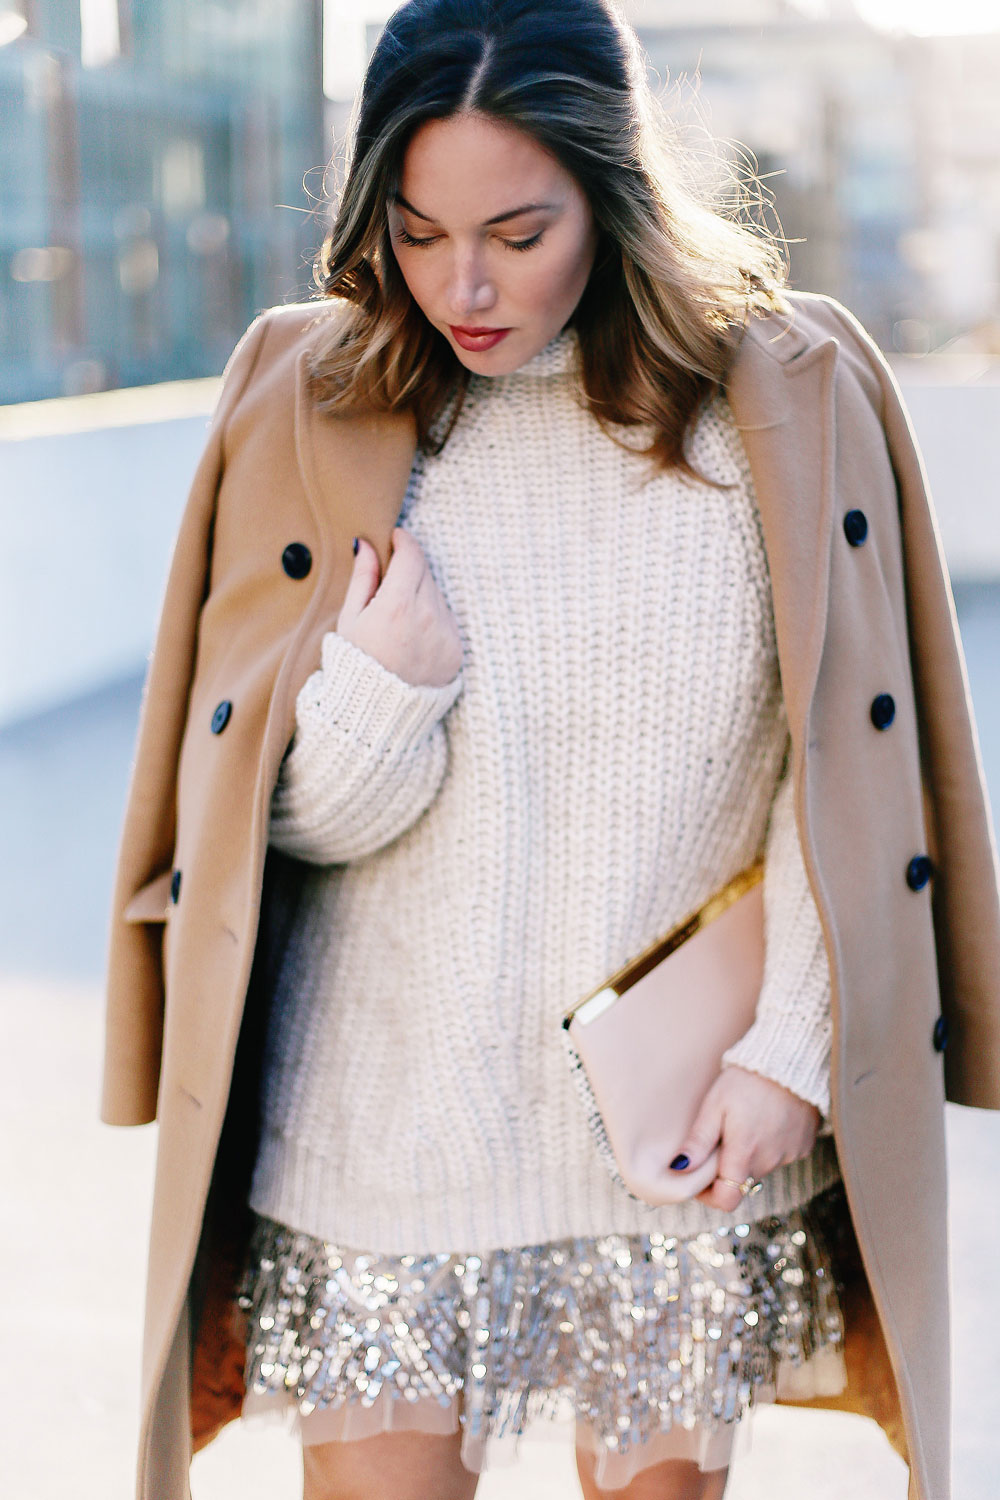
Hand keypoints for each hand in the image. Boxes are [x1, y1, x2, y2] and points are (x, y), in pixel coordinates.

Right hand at [337, 527, 462, 688]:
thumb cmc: (357, 663)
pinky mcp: (456, 650)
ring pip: (437, 595)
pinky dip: (432, 620)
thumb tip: (366, 544)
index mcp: (396, 606)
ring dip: (421, 595)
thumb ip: (363, 578)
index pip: (411, 556)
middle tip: (390, 583)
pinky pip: (446, 620)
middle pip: (425, 572)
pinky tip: (412, 637)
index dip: (404, 541)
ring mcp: (445, 634)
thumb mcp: (350, 618)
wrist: (378, 711)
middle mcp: (426, 617)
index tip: (397, 537)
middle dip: (409, 569)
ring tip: (398, 619)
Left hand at [671, 1065, 821, 1214]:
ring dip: (749, 1155)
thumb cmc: (746, 1080)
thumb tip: (679, 1168)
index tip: (700, 1180)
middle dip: (727, 1168)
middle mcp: (769, 1160)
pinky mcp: (804, 1145)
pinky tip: (766, 1119)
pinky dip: (770, 1145)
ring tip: (745, 1122)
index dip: (710, 1196)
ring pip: (761, 1167)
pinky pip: (781, 1155)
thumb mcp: (715, 1105)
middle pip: (742, 1181)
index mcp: (744, 1153)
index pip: (727, 1200)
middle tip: (721, 1137)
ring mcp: (790, 1154)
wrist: (790, 1059)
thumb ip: (699, 1141)